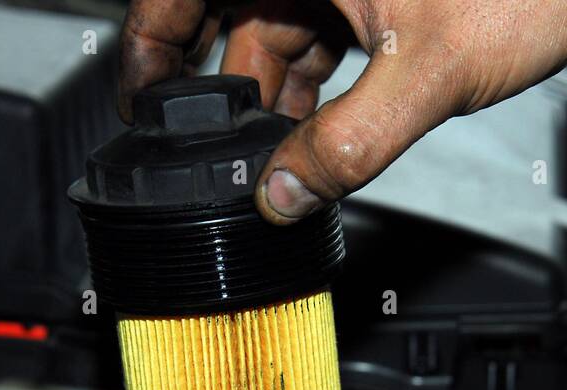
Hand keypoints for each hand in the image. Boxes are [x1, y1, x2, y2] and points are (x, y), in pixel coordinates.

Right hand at [118, 0, 566, 223]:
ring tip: (283, 161)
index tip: (140, 104)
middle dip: (229, 93)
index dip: (149, 47)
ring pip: (277, 31)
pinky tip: (322, 131)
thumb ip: (345, 144)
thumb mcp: (426, 76)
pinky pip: (318, 32)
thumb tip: (283, 195)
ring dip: (277, 98)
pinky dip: (314, 82)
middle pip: (229, 17)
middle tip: (227, 160)